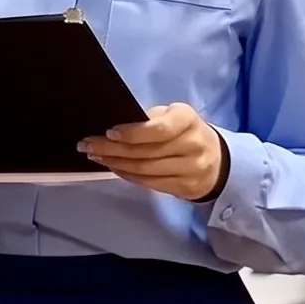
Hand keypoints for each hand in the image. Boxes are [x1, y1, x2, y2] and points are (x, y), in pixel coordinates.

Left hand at [77, 103, 226, 201]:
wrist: (217, 161)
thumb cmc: (186, 131)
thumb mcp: (173, 116)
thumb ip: (149, 119)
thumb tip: (114, 126)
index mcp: (187, 120)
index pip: (159, 129)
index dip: (133, 132)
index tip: (109, 132)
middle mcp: (192, 145)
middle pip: (146, 151)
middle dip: (112, 148)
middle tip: (87, 144)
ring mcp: (191, 169)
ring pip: (145, 170)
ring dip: (115, 163)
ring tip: (95, 155)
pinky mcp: (185, 188)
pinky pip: (149, 183)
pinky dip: (127, 175)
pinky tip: (113, 167)